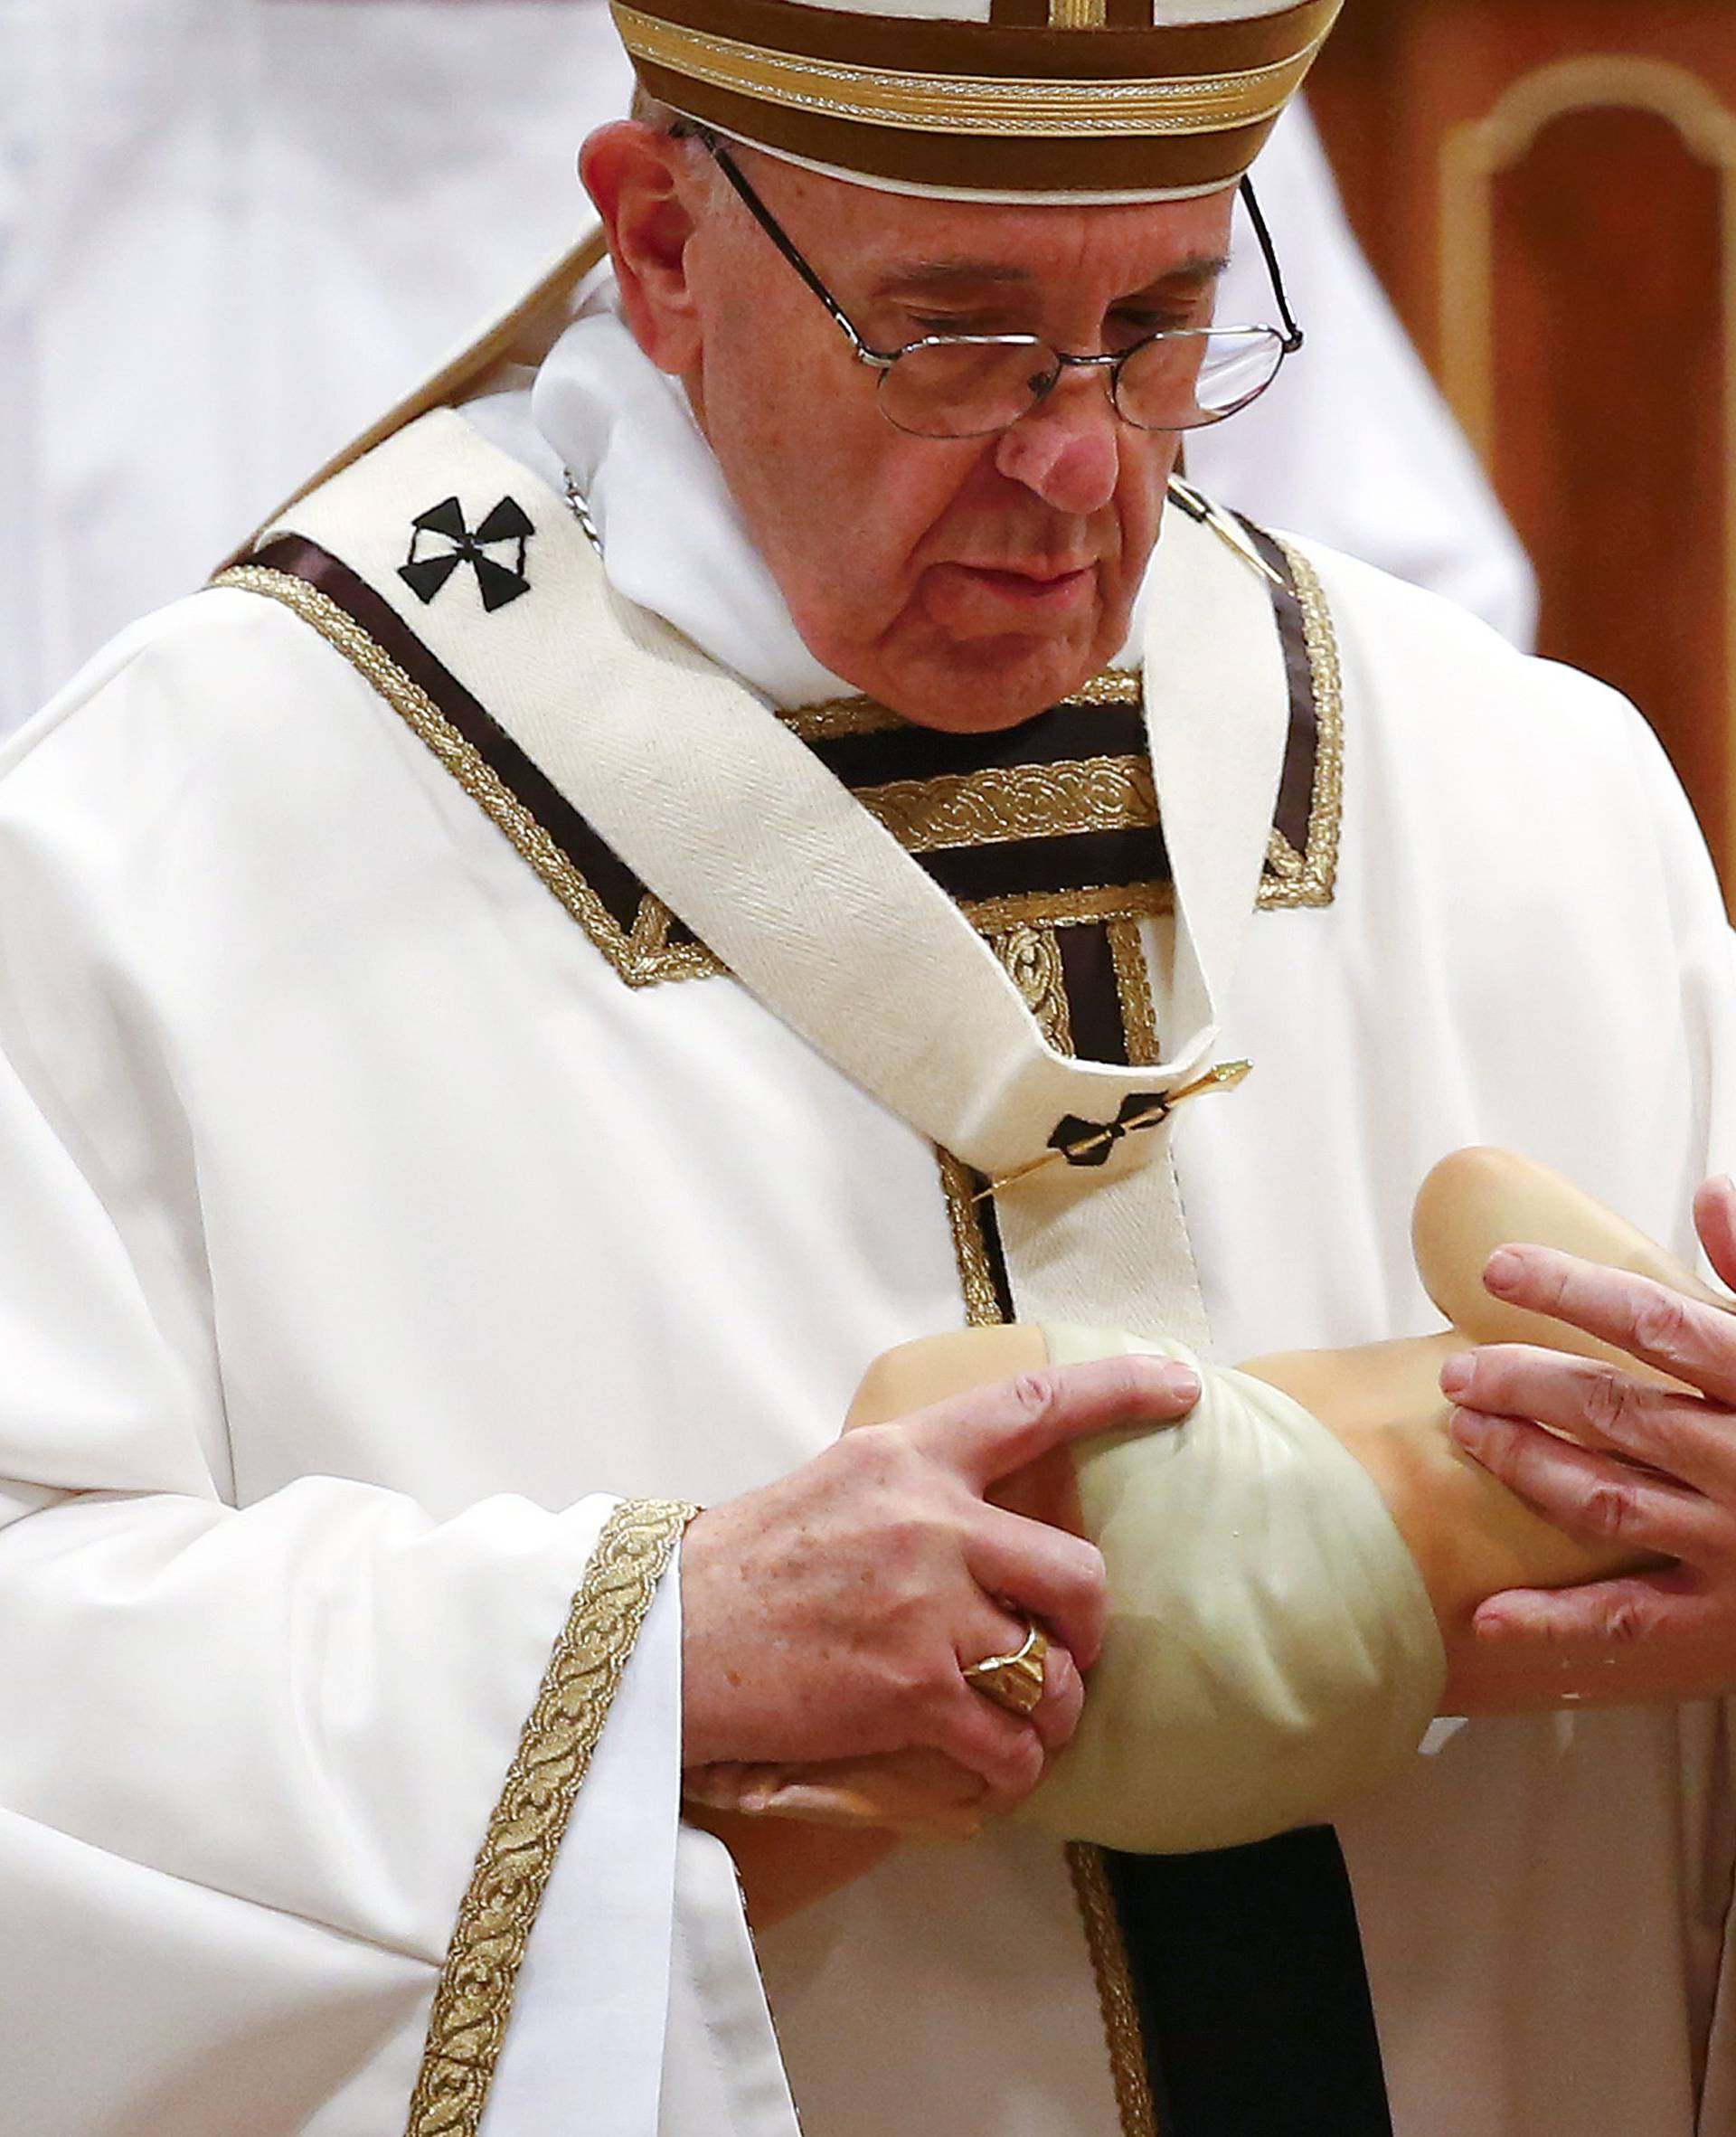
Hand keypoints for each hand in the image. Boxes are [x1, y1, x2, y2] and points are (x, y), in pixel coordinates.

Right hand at [680, 1352, 1200, 1803]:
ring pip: (1055, 1672)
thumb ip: (915, 1496)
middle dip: (1087, 1629)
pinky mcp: (913, 1692)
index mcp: (908, 1457)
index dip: (1120, 1390)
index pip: (1033, 1409)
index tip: (1181, 1381)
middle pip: (1079, 1574)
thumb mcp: (834, 1488)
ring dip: (1053, 1712)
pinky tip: (990, 1770)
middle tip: (1065, 1653)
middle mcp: (931, 1523)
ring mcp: (927, 1610)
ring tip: (1024, 1727)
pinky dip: (1012, 1770)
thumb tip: (983, 1533)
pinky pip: (1011, 1743)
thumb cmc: (742, 1569)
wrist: (662, 1641)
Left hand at [1442, 1174, 1735, 1702]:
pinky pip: (1628, 1620)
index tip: (1499, 1270)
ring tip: (1467, 1432)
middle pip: (1615, 1409)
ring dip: (1525, 1465)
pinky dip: (1554, 1621)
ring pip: (1605, 1497)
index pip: (1659, 1321)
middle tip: (1459, 1369)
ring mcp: (1735, 1543)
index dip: (1572, 1290)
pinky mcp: (1725, 1620)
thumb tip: (1713, 1194)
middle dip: (1523, 1382)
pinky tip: (1487, 1614)